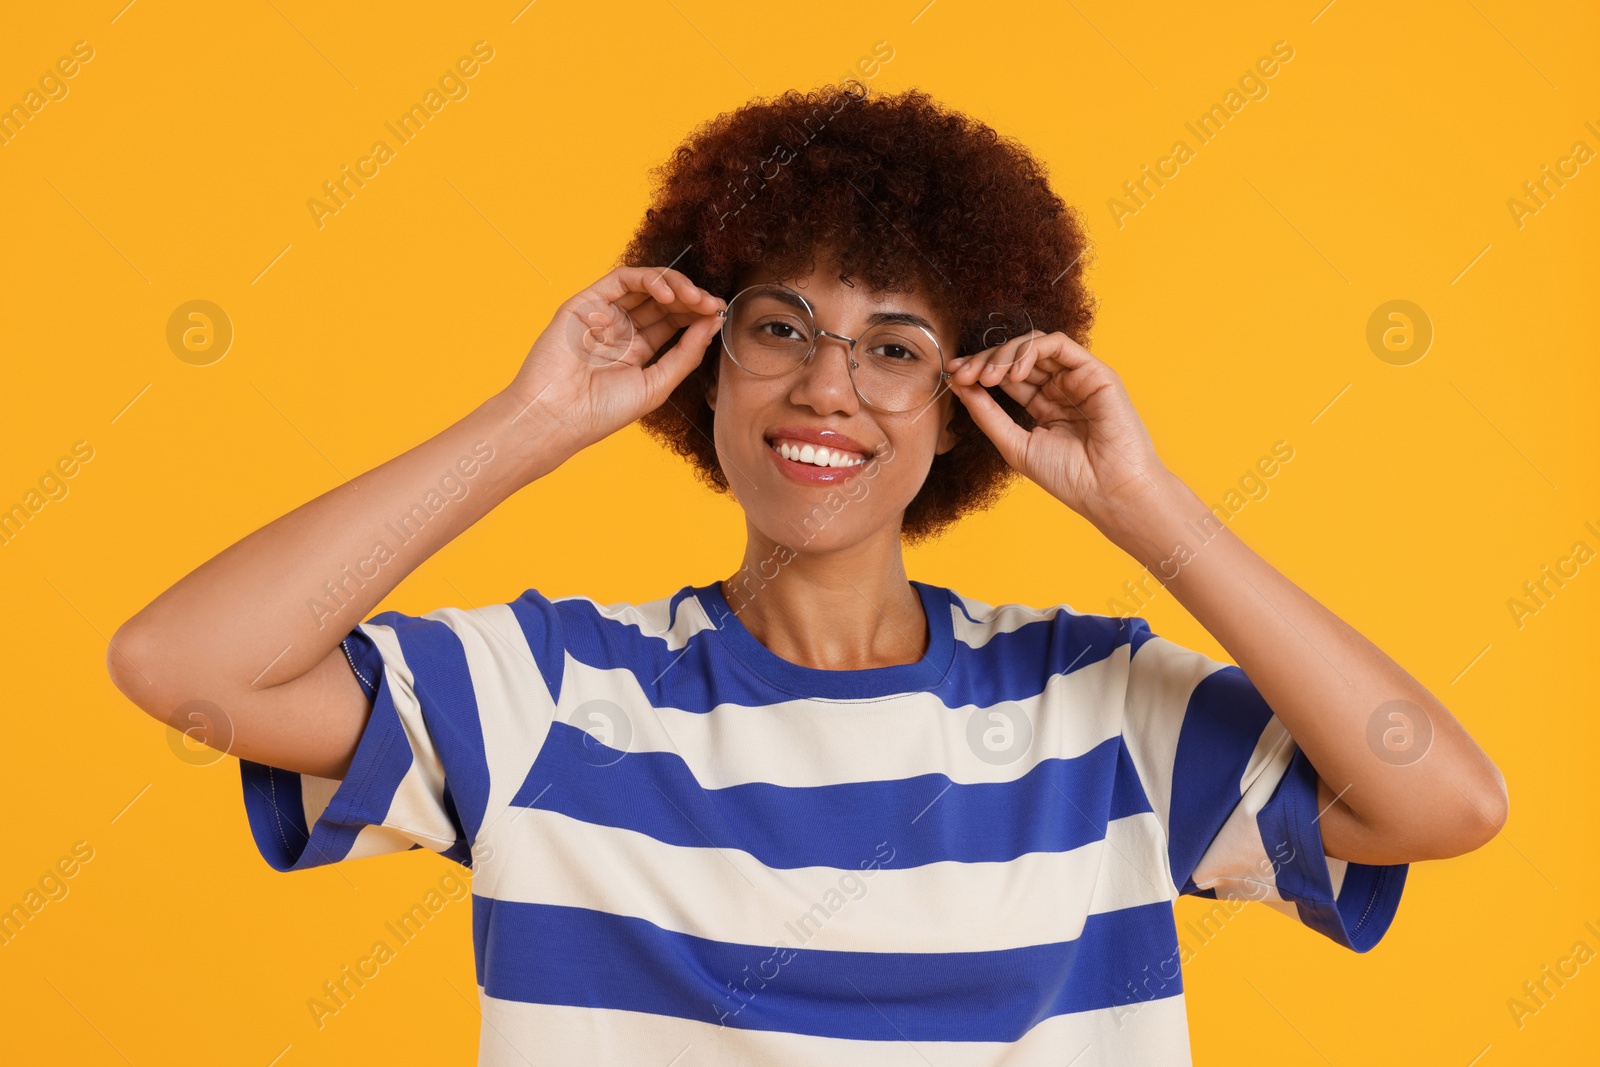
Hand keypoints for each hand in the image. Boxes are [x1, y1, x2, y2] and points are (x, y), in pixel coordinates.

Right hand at [503, 265, 725, 449]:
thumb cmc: (601, 411)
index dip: (697, 316)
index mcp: (636, 350)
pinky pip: (622, 280)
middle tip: (712, 303)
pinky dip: (649, 280)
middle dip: (691, 299)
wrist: (556, 417)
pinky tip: (669, 293)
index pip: (673, 322)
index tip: (719, 314)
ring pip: (646, 286)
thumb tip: (713, 323)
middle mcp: (620, 329)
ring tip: (696, 297)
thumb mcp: (656, 385)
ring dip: (676, 286)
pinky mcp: (587, 302)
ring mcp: (603, 314)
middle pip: (663, 302)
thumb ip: (685, 354)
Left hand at [945, 330, 1170, 525]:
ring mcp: (1077, 377)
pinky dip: (1030, 351)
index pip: (1006, 376)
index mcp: (1044, 404)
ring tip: (987, 378)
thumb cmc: (1069, 477)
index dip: (977, 371)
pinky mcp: (1094, 371)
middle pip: (1016, 356)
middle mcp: (1061, 386)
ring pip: (1034, 344)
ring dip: (1003, 355)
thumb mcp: (1015, 444)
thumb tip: (958, 385)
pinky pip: (1058, 344)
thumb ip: (988, 414)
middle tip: (963, 374)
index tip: (952, 377)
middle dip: (985, 360)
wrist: (1109, 492)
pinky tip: (1014, 374)